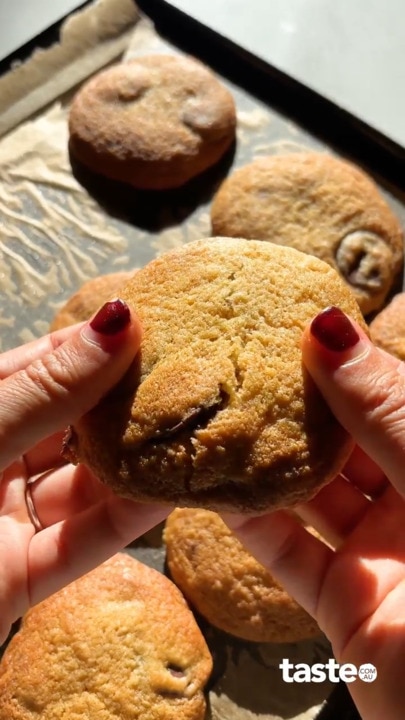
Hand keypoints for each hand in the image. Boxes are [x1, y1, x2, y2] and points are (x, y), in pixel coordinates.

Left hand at [0, 299, 167, 644]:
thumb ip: (46, 391)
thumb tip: (118, 322)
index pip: (37, 370)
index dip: (90, 348)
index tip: (150, 328)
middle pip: (67, 428)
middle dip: (122, 408)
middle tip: (186, 381)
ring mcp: (2, 521)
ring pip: (80, 487)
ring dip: (132, 466)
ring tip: (190, 433)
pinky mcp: (18, 579)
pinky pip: (79, 543)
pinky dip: (123, 520)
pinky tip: (168, 491)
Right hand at [225, 307, 404, 719]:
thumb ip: (386, 410)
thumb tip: (331, 328)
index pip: (391, 392)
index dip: (345, 357)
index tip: (289, 321)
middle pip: (347, 438)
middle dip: (296, 405)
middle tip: (238, 364)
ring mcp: (381, 551)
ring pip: (312, 492)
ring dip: (266, 461)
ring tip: (216, 416)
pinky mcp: (345, 600)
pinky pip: (290, 552)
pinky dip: (251, 521)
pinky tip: (214, 489)